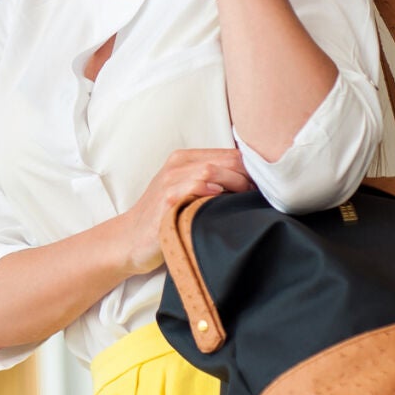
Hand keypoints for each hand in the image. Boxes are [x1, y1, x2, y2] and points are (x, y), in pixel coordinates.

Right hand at [121, 149, 253, 273]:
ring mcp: (170, 180)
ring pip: (211, 170)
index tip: (265, 189)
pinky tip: (220, 203)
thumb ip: (213, 183)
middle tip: (260, 199)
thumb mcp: (187, 193)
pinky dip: (211, 192)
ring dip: (235, 185)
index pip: (231, 154)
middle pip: (226, 160)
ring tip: (245, 203)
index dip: (253, 170)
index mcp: (185, 158)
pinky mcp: (166, 199)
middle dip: (248, 178)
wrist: (130, 240)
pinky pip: (194, 187)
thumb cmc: (164, 218)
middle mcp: (177, 165)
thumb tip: (254, 187)